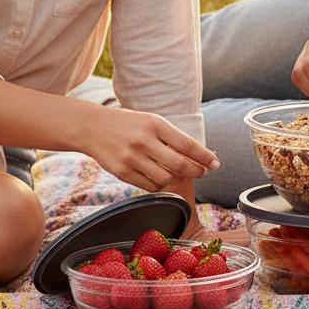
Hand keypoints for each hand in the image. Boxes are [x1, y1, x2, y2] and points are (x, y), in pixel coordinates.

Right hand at [83, 107, 219, 191]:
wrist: (92, 127)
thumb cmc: (128, 124)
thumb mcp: (152, 122)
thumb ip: (172, 137)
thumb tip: (199, 155)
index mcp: (155, 124)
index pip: (187, 145)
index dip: (205, 156)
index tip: (216, 163)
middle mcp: (144, 141)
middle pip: (180, 165)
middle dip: (196, 171)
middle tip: (202, 171)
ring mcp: (132, 158)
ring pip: (166, 178)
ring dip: (177, 178)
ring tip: (179, 172)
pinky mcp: (122, 173)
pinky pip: (150, 186)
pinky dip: (160, 184)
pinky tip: (160, 176)